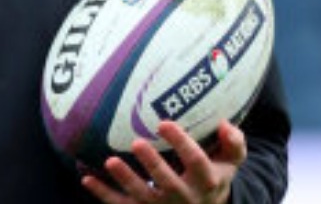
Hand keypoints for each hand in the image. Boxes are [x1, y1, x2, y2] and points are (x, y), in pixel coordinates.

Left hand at [80, 120, 245, 203]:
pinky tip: (87, 178)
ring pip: (142, 196)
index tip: (164, 123)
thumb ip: (233, 143)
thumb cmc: (214, 175)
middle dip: (153, 164)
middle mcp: (185, 196)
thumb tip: (224, 123)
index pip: (196, 161)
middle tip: (137, 142)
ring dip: (126, 179)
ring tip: (110, 161)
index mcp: (207, 180)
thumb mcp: (231, 162)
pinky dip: (103, 193)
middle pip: (168, 182)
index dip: (181, 143)